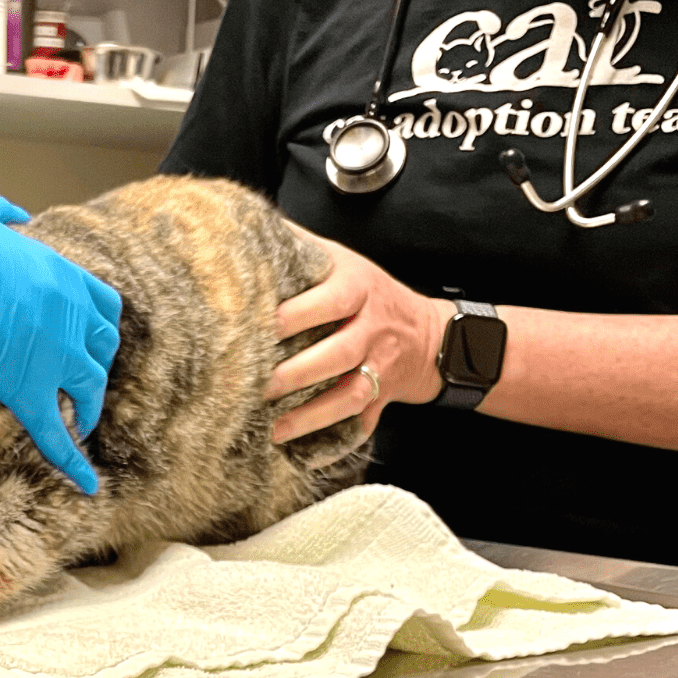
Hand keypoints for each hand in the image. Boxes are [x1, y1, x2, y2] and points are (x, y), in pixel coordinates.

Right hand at [0, 188, 121, 493]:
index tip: (87, 343)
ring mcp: (55, 353)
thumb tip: (16, 213)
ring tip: (78, 428)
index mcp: (61, 273)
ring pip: (86, 391)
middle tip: (80, 389)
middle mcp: (70, 315)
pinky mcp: (28, 386)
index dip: (96, 331)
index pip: (103, 307)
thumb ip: (4, 213)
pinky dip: (73, 461)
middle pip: (101, 352)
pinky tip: (87, 484)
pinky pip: (55, 432)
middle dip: (93, 372)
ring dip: (85, 410)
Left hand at [264, 225, 450, 443]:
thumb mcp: (342, 261)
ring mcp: (381, 368)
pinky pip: (362, 423)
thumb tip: (244, 225)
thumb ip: (300, 247)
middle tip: (255, 385)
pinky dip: (334, 439)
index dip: (296, 315)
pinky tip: (301, 452)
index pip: (329, 302)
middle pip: (339, 353)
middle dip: (297, 372)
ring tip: (273, 429)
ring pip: (351, 394)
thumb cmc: (368, 293)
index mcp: (358, 289)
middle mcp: (372, 329)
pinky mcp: (383, 399)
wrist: (433, 335)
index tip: (261, 326)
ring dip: (312, 415)